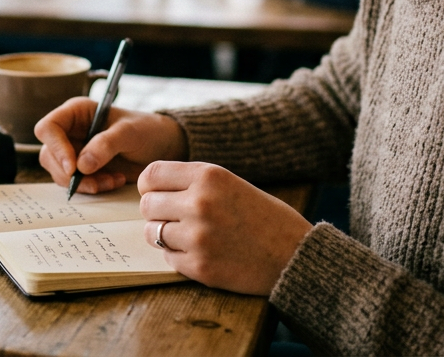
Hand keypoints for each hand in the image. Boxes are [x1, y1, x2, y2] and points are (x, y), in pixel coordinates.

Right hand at [34, 98, 187, 193]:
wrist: (163, 147)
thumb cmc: (146, 130)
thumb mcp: (129, 133)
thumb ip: (105, 145)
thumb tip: (80, 165)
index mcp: (76, 112)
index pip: (48, 128)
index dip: (55, 147)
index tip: (73, 167)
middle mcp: (70, 131)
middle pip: (49, 155)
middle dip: (70, 173)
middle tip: (96, 182)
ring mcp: (75, 152)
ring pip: (60, 173)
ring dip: (84, 183)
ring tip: (112, 180)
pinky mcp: (83, 170)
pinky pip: (76, 184)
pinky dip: (93, 187)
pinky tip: (114, 181)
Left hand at [138, 161, 310, 295]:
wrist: (296, 256)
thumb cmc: (265, 217)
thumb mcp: (231, 183)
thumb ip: (194, 182)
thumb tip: (153, 189)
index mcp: (209, 176)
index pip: (151, 175)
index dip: (149, 186)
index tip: (156, 193)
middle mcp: (199, 203)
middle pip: (147, 205)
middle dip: (156, 212)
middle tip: (175, 218)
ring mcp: (198, 237)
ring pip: (152, 233)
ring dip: (164, 235)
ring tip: (189, 235)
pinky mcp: (200, 267)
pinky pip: (168, 258)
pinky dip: (178, 256)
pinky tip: (201, 252)